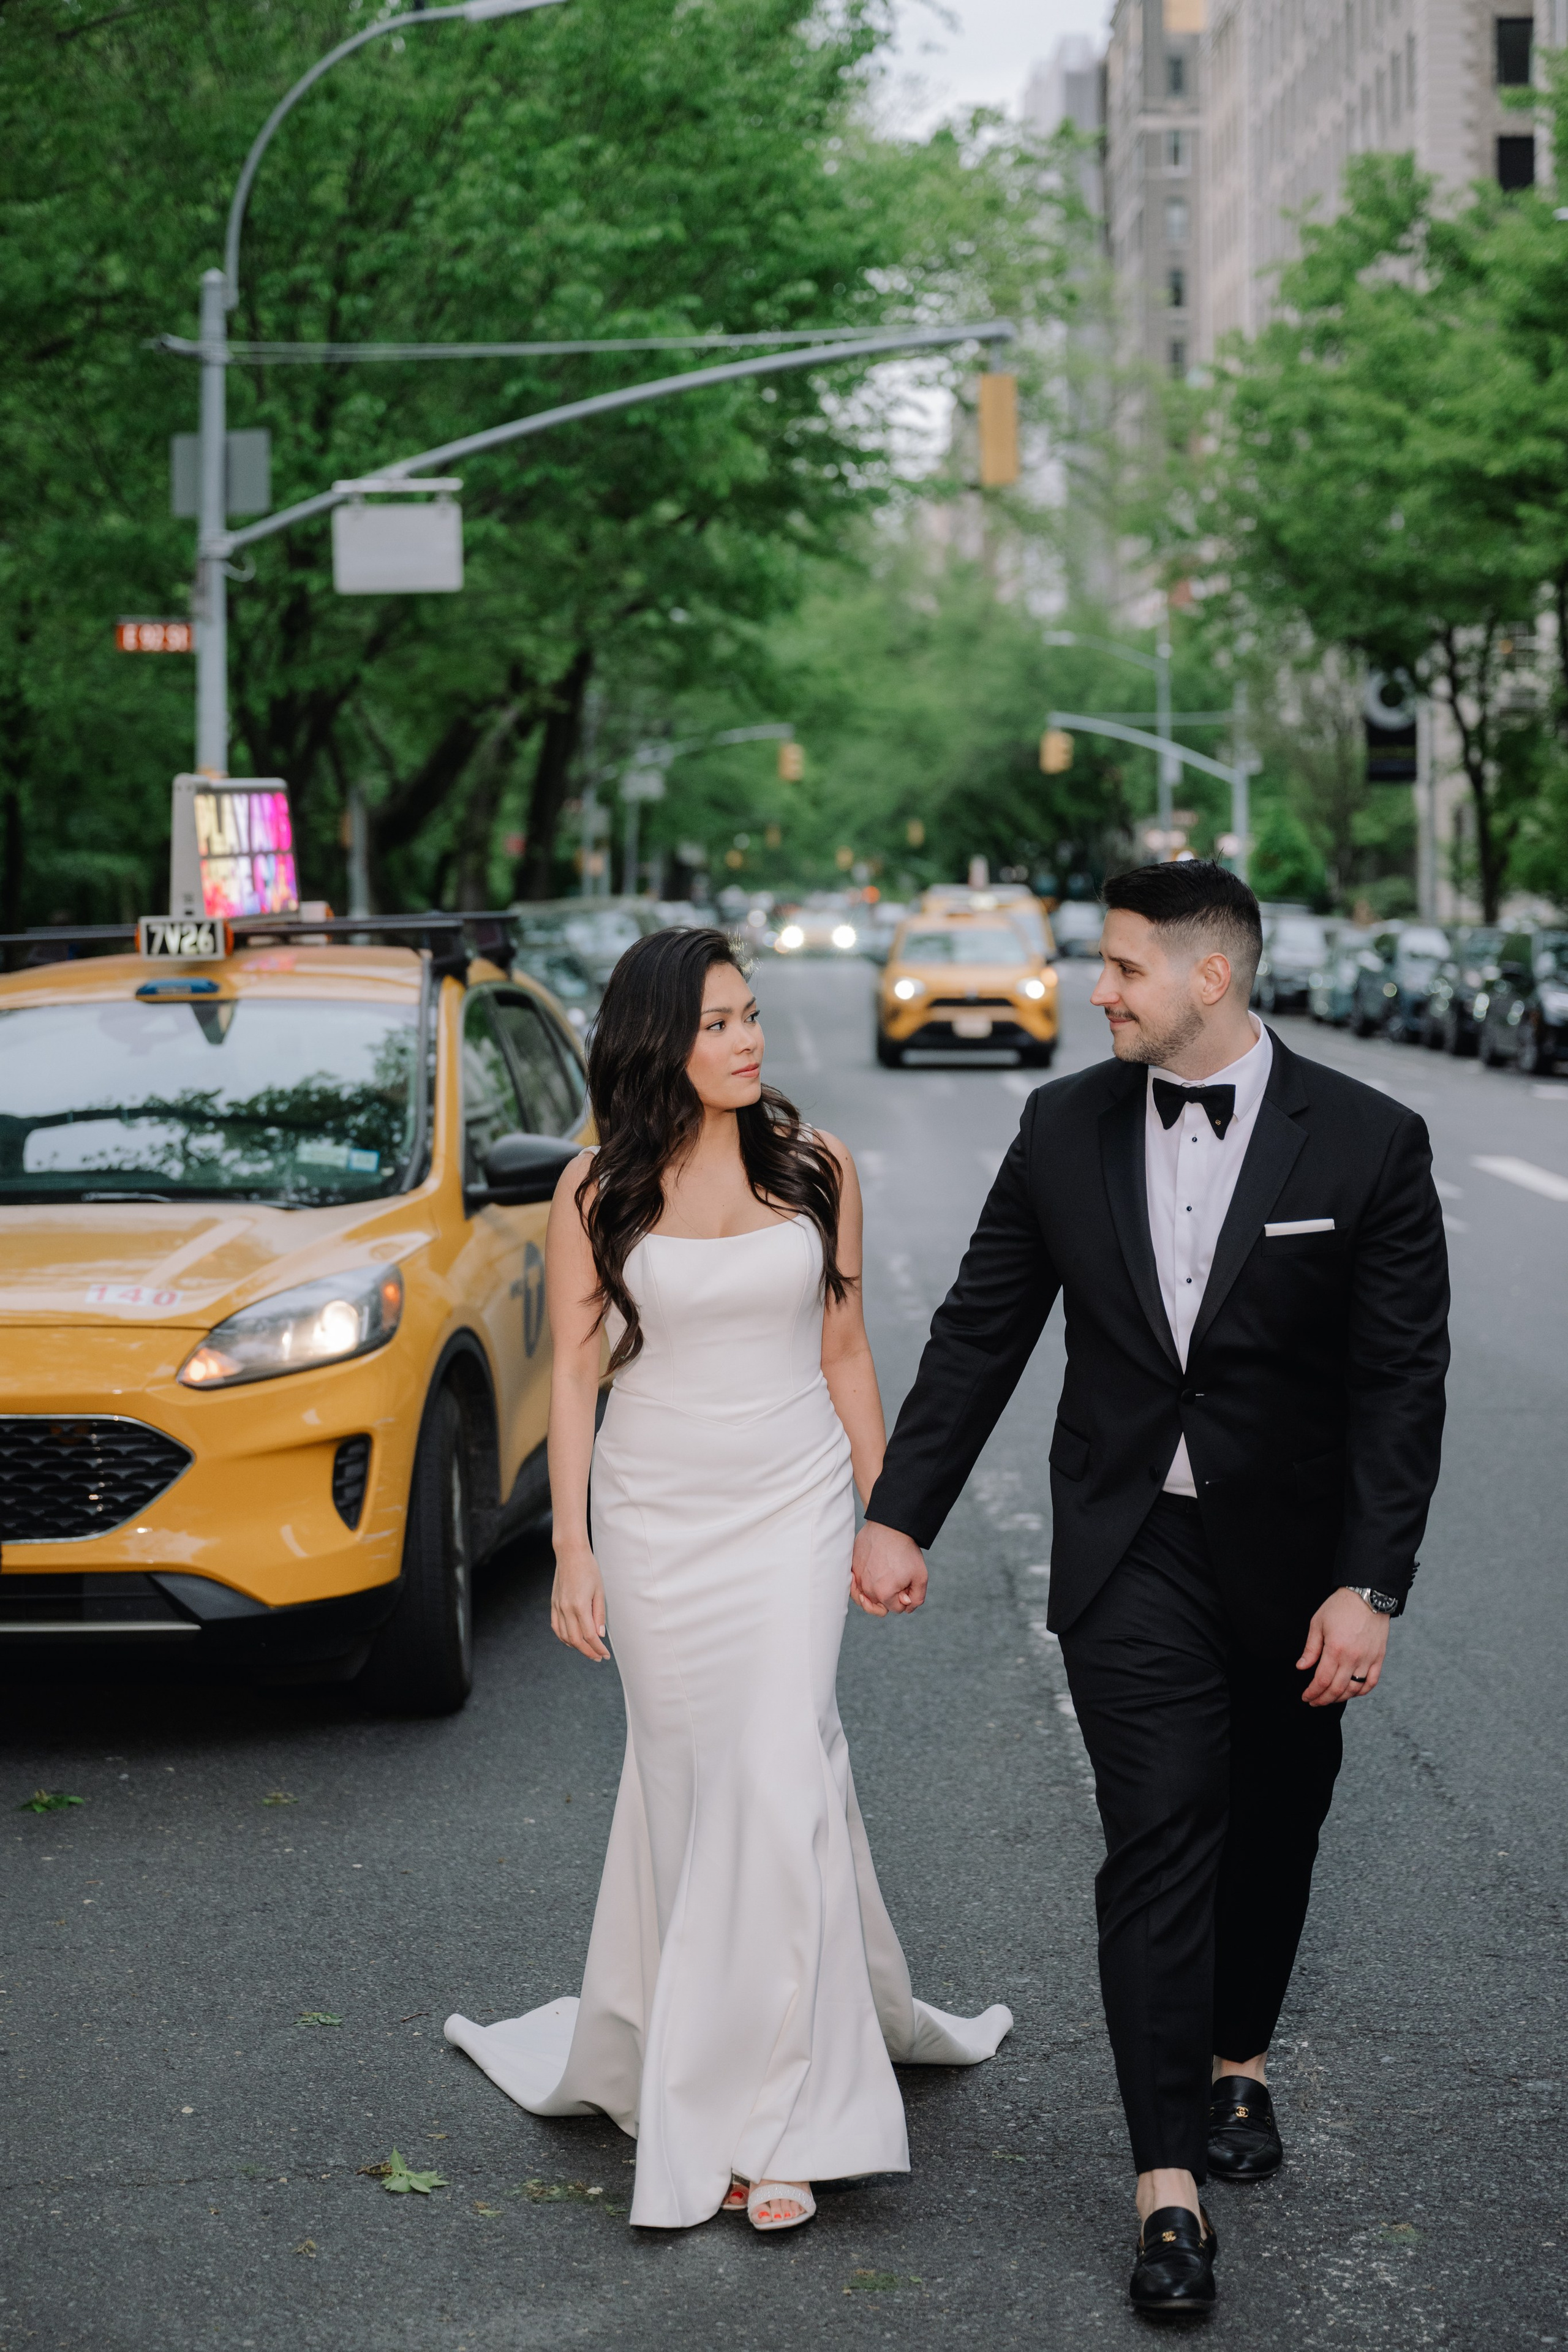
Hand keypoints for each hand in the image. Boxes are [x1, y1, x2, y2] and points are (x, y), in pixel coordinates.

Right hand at [551, 1545, 608, 1661]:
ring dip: (576, 1647)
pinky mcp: (553, 1604)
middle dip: (588, 1652)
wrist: (570, 1554)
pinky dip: (564, 1637)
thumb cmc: (589, 1569)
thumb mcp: (599, 1591)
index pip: (589, 1636)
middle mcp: (566, 1609)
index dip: (598, 1648)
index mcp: (580, 1606)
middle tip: (598, 1657)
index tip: (605, 1655)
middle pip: (576, 1640)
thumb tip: (600, 1635)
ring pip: (564, 1636)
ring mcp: (557, 1607)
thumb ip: (599, 1614)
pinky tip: (573, 1641)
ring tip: (588, 1650)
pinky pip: (556, 1627)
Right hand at [850, 1520, 927, 1617]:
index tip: (907, 1582)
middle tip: (897, 1581)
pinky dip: (860, 1586)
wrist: (889, 1527)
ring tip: (884, 1582)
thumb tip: (906, 1606)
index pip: (896, 1609)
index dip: (904, 1598)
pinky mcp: (851, 1568)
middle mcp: (867, 1589)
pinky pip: (854, 1585)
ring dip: (875, 1594)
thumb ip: (917, 1598)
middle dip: (890, 1597)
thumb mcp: (921, 1576)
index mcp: (884, 1594)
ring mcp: (857, 1578)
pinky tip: (867, 1582)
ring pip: (865, 1597)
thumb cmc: (906, 1551)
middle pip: (879, 1605)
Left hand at [1297, 1587, 1389, 1705]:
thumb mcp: (1318, 1623)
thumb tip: (1302, 1667)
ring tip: (1330, 1698)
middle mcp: (1353, 1658)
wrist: (1367, 1595)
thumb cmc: (1340, 1606)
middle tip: (1314, 1702)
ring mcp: (1368, 1659)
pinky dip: (1361, 1691)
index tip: (1306, 1697)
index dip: (1312, 1692)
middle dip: (1323, 1699)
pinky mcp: (1379, 1657)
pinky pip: (1371, 1682)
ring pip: (1354, 1689)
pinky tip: (1352, 1692)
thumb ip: (1311, 1649)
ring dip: (1341, 1698)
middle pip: (1337, 1689)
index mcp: (1335, 1649)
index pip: (1322, 1681)